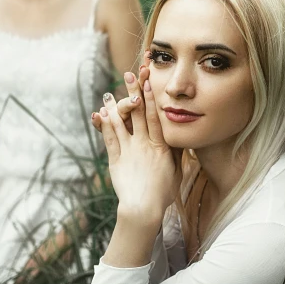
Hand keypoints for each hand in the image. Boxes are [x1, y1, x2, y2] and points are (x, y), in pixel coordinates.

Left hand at [95, 67, 179, 222]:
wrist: (143, 208)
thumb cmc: (163, 193)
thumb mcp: (177, 172)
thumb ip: (177, 154)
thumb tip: (183, 141)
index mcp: (161, 146)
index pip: (155, 117)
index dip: (151, 97)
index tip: (148, 82)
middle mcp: (144, 145)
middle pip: (137, 113)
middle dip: (133, 92)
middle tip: (128, 75)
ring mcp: (128, 151)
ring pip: (120, 123)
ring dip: (114, 106)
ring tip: (109, 92)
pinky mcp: (116, 160)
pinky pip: (109, 139)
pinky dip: (105, 125)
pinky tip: (101, 114)